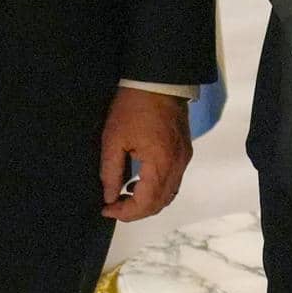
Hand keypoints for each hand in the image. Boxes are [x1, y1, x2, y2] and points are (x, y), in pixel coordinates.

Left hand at [99, 88, 192, 220]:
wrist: (159, 79)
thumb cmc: (132, 107)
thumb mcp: (113, 138)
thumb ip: (111, 172)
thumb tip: (110, 197)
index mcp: (160, 163)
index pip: (146, 203)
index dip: (125, 213)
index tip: (106, 208)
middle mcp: (177, 165)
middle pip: (160, 203)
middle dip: (136, 211)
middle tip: (114, 205)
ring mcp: (184, 158)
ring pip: (169, 194)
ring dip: (148, 201)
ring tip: (125, 195)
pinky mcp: (185, 150)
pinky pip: (174, 180)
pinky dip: (158, 188)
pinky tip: (140, 181)